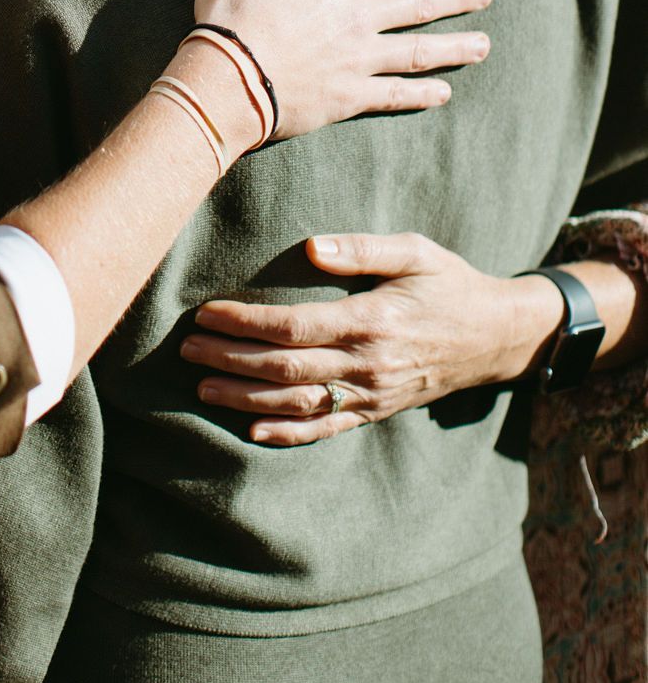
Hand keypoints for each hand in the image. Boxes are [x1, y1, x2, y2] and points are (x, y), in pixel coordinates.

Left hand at [179, 231, 559, 444]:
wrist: (496, 337)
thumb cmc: (449, 284)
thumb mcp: (415, 252)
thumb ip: (363, 249)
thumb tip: (312, 247)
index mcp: (371, 322)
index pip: (293, 327)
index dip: (245, 323)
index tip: (206, 312)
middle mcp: (368, 365)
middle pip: (285, 370)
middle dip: (230, 359)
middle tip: (186, 348)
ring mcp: (372, 394)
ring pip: (298, 406)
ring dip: (245, 399)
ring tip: (202, 386)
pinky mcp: (376, 411)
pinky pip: (326, 429)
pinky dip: (287, 435)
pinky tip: (251, 430)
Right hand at [186, 0, 491, 139]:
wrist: (226, 78)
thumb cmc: (232, 7)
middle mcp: (357, 16)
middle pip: (418, 3)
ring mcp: (357, 59)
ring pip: (418, 51)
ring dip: (454, 46)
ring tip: (484, 45)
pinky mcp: (348, 97)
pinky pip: (394, 95)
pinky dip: (421, 94)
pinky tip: (443, 93)